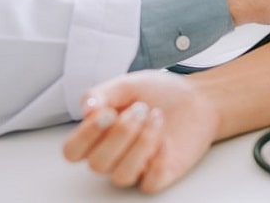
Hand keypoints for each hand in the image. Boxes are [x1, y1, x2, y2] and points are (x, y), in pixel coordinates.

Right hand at [62, 71, 217, 193]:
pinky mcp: (160, 175)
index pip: (72, 151)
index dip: (85, 136)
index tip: (108, 112)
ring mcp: (136, 167)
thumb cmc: (158, 93)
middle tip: (141, 109)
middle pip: (97, 164)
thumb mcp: (128, 84)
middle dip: (120, 133)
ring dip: (140, 143)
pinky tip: (166, 141)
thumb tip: (86, 109)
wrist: (197, 98)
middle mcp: (113, 155)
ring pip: (121, 175)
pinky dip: (158, 162)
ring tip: (156, 118)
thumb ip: (103, 93)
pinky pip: (149, 183)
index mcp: (99, 134)